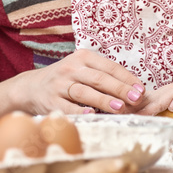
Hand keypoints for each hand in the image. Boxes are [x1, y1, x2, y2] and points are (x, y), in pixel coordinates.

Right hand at [13, 49, 145, 115]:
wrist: (31, 87)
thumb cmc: (66, 79)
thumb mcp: (83, 69)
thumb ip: (104, 76)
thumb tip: (133, 91)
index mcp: (83, 58)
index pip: (110, 67)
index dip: (127, 78)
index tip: (141, 90)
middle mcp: (71, 68)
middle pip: (99, 79)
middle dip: (120, 89)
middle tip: (137, 99)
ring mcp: (59, 85)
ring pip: (85, 92)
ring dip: (103, 100)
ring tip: (120, 107)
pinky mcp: (50, 102)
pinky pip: (67, 107)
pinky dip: (79, 111)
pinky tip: (91, 115)